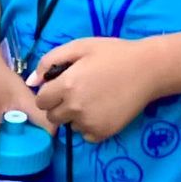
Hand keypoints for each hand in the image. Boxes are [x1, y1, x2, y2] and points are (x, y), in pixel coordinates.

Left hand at [30, 37, 159, 143]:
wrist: (150, 69)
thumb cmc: (114, 54)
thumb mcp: (80, 47)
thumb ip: (49, 61)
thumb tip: (30, 81)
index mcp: (66, 86)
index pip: (41, 101)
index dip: (49, 94)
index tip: (62, 87)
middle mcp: (74, 107)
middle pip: (52, 116)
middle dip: (59, 106)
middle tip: (78, 93)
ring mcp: (88, 122)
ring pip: (69, 126)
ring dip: (75, 116)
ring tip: (94, 99)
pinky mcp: (102, 132)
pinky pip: (85, 134)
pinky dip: (90, 125)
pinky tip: (102, 110)